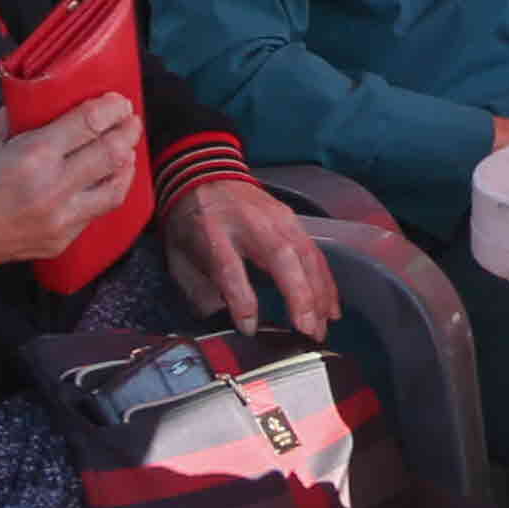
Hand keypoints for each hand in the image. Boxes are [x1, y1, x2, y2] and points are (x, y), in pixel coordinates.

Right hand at [0, 97, 141, 277]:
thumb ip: (18, 115)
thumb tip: (43, 97)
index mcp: (33, 156)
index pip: (89, 124)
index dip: (111, 109)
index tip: (119, 101)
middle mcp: (53, 189)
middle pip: (111, 154)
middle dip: (127, 131)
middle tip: (131, 119)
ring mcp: (60, 220)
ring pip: (114, 189)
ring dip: (126, 164)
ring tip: (127, 148)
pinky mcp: (61, 241)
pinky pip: (96, 212)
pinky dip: (106, 191)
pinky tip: (105, 178)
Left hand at [159, 174, 335, 338]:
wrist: (204, 176)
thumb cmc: (192, 222)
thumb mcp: (177, 257)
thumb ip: (197, 290)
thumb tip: (224, 321)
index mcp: (212, 233)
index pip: (229, 267)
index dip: (242, 299)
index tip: (251, 328)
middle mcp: (249, 223)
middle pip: (280, 257)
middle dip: (299, 296)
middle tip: (309, 332)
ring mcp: (276, 218)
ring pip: (305, 255)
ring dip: (319, 293)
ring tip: (322, 326)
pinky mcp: (292, 220)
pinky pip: (315, 253)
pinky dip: (326, 281)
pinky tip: (330, 305)